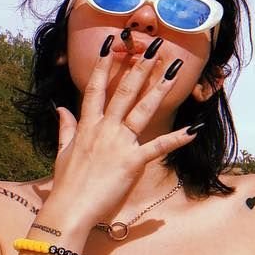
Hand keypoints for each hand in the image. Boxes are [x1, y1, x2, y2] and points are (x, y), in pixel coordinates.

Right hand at [46, 35, 196, 228]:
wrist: (70, 209)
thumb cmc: (67, 184)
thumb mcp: (63, 152)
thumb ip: (65, 127)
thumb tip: (60, 108)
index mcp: (88, 126)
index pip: (96, 89)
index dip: (104, 65)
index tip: (111, 45)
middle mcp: (104, 129)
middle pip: (124, 92)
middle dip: (139, 67)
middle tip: (154, 47)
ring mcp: (119, 144)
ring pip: (142, 110)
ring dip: (159, 89)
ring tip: (173, 70)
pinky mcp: (132, 162)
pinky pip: (158, 147)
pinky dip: (177, 138)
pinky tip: (193, 129)